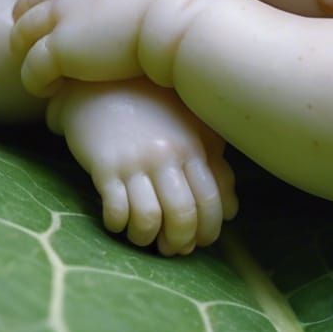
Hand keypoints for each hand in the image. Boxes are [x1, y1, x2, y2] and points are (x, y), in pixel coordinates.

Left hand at [10, 0, 212, 94]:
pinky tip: (49, 91)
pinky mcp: (60, 48)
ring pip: (21, 32)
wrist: (184, 22)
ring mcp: (63, 13)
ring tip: (42, 73)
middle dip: (32, 21)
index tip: (61, 12)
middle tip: (42, 46)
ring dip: (26, 52)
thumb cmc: (191, 6)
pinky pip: (30, 67)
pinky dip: (34, 80)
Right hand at [53, 80, 237, 253]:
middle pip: (182, 215)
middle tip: (171, 247)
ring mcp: (134, 161)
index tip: (199, 241)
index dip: (208, 230)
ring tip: (142, 235)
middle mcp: (166, 155)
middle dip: (179, 242)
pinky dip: (118, 225)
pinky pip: (115, 210)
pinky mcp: (104, 165)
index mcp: (192, 146)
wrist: (101, 85)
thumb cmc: (152, 111)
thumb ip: (214, 166)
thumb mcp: (190, 130)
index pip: (210, 200)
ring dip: (146, 238)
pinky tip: (118, 220)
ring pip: (148, 219)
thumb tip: (231, 211)